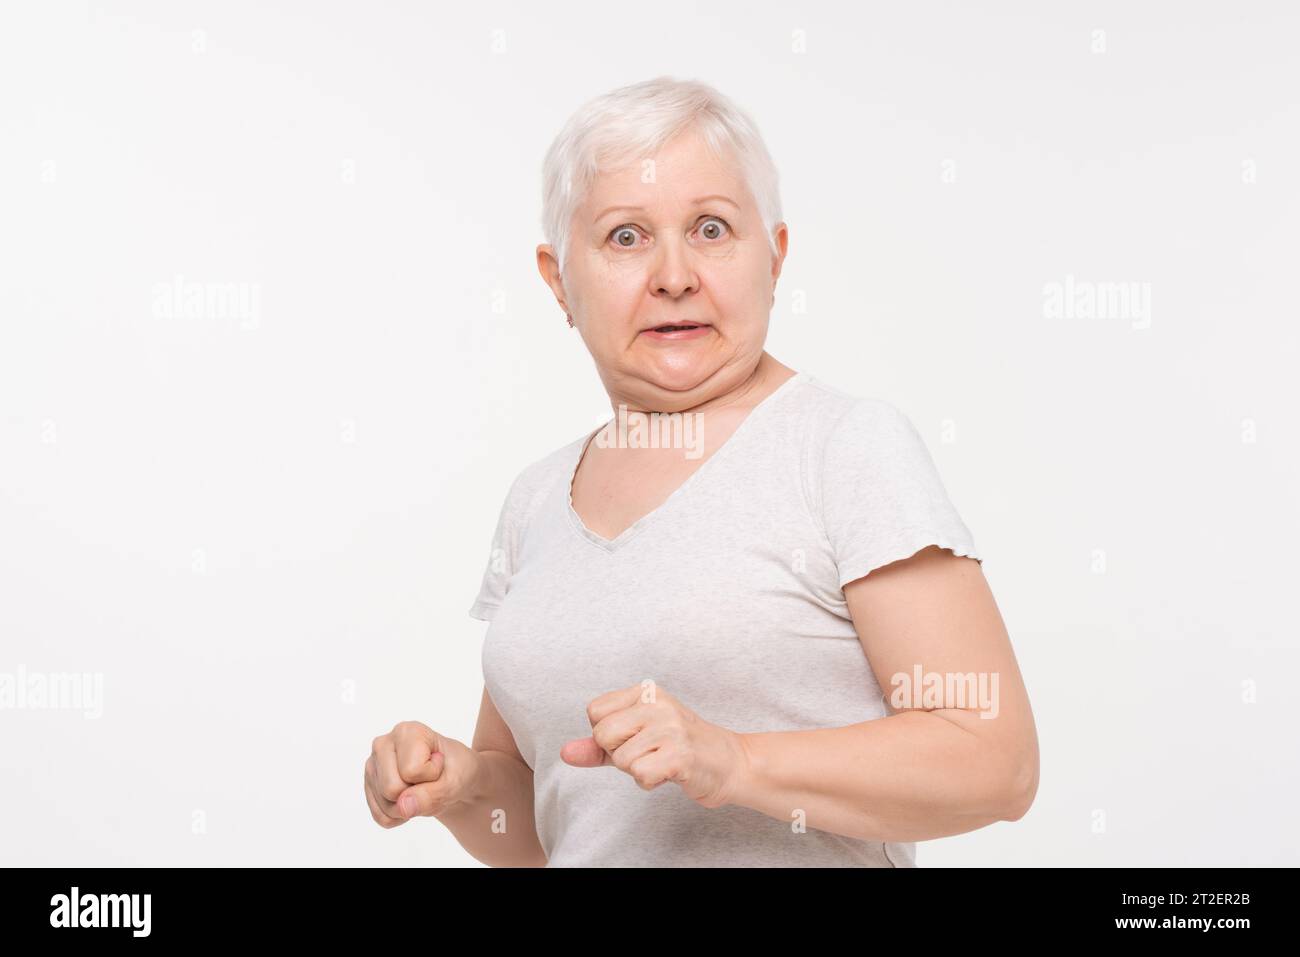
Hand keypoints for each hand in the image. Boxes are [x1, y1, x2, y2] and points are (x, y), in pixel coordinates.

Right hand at [364, 720, 480, 826]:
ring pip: (386, 805)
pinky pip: (381, 817)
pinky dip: (401, 816)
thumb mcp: (455, 782)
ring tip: (421, 789)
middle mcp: (383, 744)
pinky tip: (411, 799)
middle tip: (430, 781)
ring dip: (410, 808)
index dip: (432, 776)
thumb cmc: (456, 771)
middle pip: (391, 789)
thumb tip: (402, 807)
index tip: (440, 763)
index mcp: (406, 731)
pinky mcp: (369, 786)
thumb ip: (431, 795)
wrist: (454, 779)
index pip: (411, 771)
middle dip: (417, 794)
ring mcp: (373, 766)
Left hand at [560, 681, 748, 808]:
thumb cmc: (677, 749)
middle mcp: (658, 703)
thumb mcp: (635, 739)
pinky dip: (650, 782)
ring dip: (637, 770)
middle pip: (602, 734)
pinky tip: (669, 773)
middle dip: (619, 753)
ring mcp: (671, 727)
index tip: (636, 737)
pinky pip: (640, 775)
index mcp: (645, 691)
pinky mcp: (681, 754)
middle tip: (649, 752)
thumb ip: (597, 747)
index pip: (594, 712)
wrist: (729, 763)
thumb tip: (564, 753)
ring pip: (621, 759)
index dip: (607, 734)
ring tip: (662, 761)